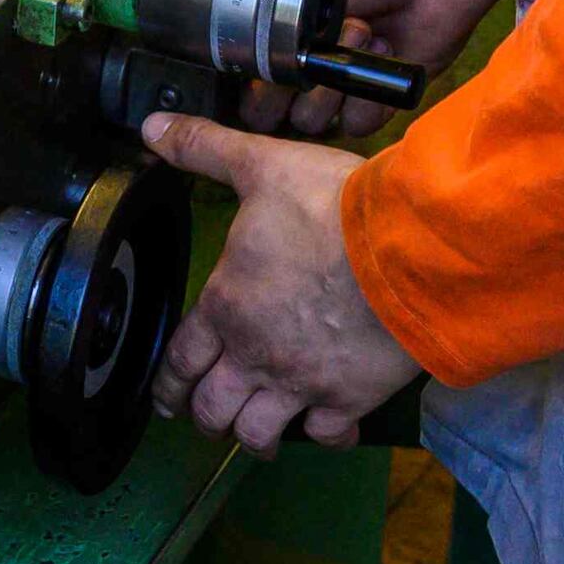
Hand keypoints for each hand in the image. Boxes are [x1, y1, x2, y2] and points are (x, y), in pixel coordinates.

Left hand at [135, 112, 424, 453]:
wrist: (411, 248)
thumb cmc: (334, 207)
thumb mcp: (262, 165)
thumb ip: (204, 149)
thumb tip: (153, 129)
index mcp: (226, 307)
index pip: (179, 359)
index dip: (167, 382)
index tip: (164, 397)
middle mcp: (255, 355)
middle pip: (212, 408)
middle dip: (204, 415)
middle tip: (205, 416)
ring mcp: (303, 382)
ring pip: (259, 433)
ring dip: (253, 435)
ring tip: (256, 430)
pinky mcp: (351, 397)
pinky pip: (325, 435)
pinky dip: (321, 435)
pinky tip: (324, 424)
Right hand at [245, 0, 512, 140]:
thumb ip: (266, 22)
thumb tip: (240, 50)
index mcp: (276, 38)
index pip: (241, 85)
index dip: (249, 82)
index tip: (266, 63)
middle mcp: (302, 68)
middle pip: (266, 116)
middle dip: (283, 89)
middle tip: (307, 55)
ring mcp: (339, 88)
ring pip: (309, 122)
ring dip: (332, 84)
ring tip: (363, 33)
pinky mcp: (377, 100)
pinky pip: (356, 124)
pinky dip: (369, 92)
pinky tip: (387, 50)